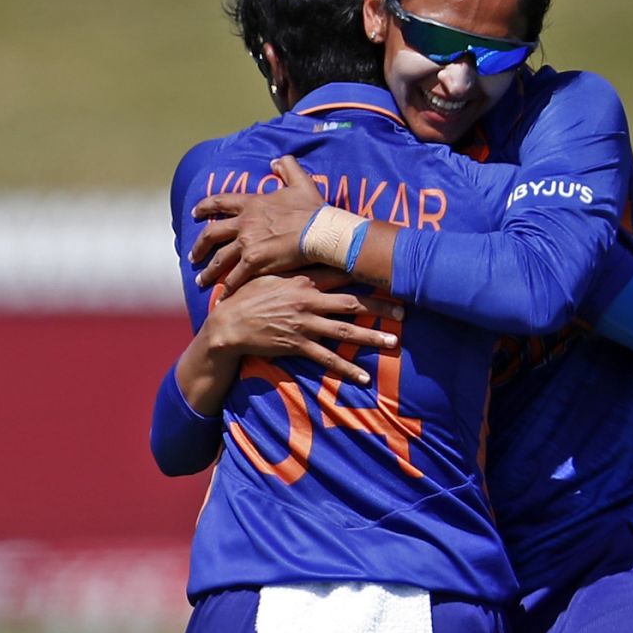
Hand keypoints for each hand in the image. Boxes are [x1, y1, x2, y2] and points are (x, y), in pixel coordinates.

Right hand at [178, 272, 401, 414]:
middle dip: (380, 307)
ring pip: (345, 330)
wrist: (228, 323)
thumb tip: (311, 255)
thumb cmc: (248, 296)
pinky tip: (364, 377)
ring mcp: (304, 323)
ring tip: (394, 342)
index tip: (387, 273)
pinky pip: (327, 359)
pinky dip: (346, 369)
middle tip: (404, 311)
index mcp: (303, 278)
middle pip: (352, 302)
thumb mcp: (270, 273)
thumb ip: (294, 266)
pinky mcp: (297, 345)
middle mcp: (308, 300)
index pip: (341, 273)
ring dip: (371, 337)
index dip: (365, 273)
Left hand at [190, 156, 324, 293]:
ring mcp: (247, 244)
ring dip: (208, 271)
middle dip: (199, 245)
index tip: (195, 213)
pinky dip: (227, 289)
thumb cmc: (313, 209)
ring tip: (200, 280)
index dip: (205, 207)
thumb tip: (276, 160)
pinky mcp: (254, 262)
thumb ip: (287, 167)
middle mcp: (244, 223)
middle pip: (212, 234)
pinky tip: (221, 298)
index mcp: (252, 204)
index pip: (221, 203)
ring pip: (219, 259)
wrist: (320, 231)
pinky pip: (235, 278)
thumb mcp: (301, 181)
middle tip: (192, 255)